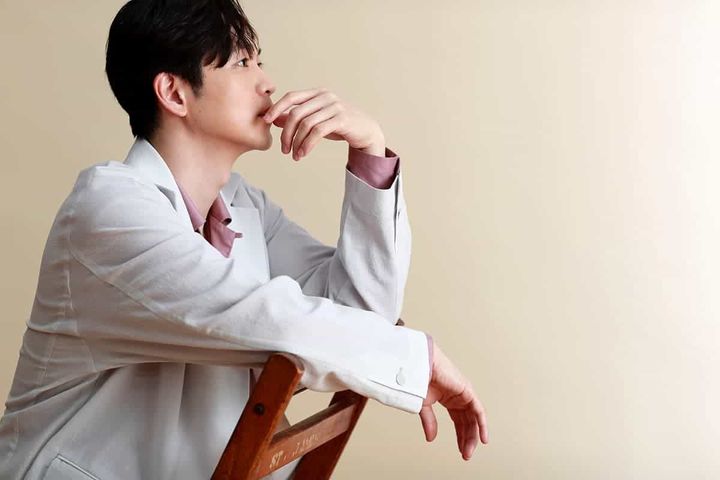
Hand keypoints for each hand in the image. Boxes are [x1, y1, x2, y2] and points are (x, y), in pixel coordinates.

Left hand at [262, 87, 384, 160]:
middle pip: (296, 113)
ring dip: (297, 142)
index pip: (291, 97)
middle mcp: (325, 96)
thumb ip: (298, 117)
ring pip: (306, 123)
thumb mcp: (316, 120)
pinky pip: (318, 131)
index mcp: (317, 93)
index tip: (265, 121)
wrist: (366, 131)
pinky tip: (303, 153)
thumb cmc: (339, 125)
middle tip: (283, 149)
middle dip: (286, 133)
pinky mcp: (342, 119)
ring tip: (294, 155)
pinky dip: (307, 144)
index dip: (277, 108)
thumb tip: (275, 119)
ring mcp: (335, 106)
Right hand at [419, 342, 488, 460]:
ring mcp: (464, 394)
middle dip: (467, 439)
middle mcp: (459, 397)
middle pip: (468, 422)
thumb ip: (430, 422)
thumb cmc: (419, 378)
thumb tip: (431, 438)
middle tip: (466, 454)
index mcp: (449, 398)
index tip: (461, 450)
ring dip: (473, 436)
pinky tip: (482, 438)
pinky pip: (479, 411)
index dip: (460, 437)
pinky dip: (482, 425)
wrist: (419, 365)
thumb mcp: (423, 406)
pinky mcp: (468, 391)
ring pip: (473, 419)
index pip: (459, 421)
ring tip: (469, 450)